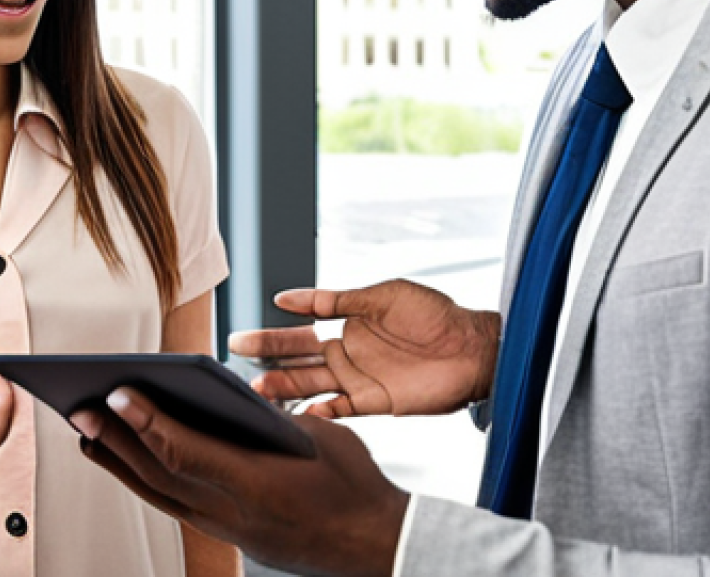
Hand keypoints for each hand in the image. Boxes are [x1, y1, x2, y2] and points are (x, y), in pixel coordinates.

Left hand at [72, 390, 405, 576]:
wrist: (374, 543)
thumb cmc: (353, 481)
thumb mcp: (318, 434)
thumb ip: (266, 415)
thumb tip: (222, 397)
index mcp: (258, 483)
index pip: (188, 451)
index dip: (148, 422)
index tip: (117, 394)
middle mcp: (234, 514)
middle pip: (161, 475)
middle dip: (116, 441)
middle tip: (79, 407)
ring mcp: (228, 529)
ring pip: (160, 495)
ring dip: (120, 462)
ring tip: (86, 432)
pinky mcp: (229, 534)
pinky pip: (175, 505)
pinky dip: (144, 480)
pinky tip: (126, 460)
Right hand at [229, 280, 500, 417]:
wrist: (473, 347)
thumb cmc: (432, 314)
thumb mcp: (381, 295)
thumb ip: (337, 299)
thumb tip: (287, 298)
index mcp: (347, 323)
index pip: (300, 330)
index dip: (272, 335)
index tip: (244, 337)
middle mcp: (347, 353)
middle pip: (298, 359)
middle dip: (267, 359)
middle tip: (236, 360)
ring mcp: (359, 379)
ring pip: (311, 385)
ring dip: (285, 388)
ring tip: (256, 390)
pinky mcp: (375, 403)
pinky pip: (340, 410)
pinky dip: (320, 414)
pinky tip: (300, 415)